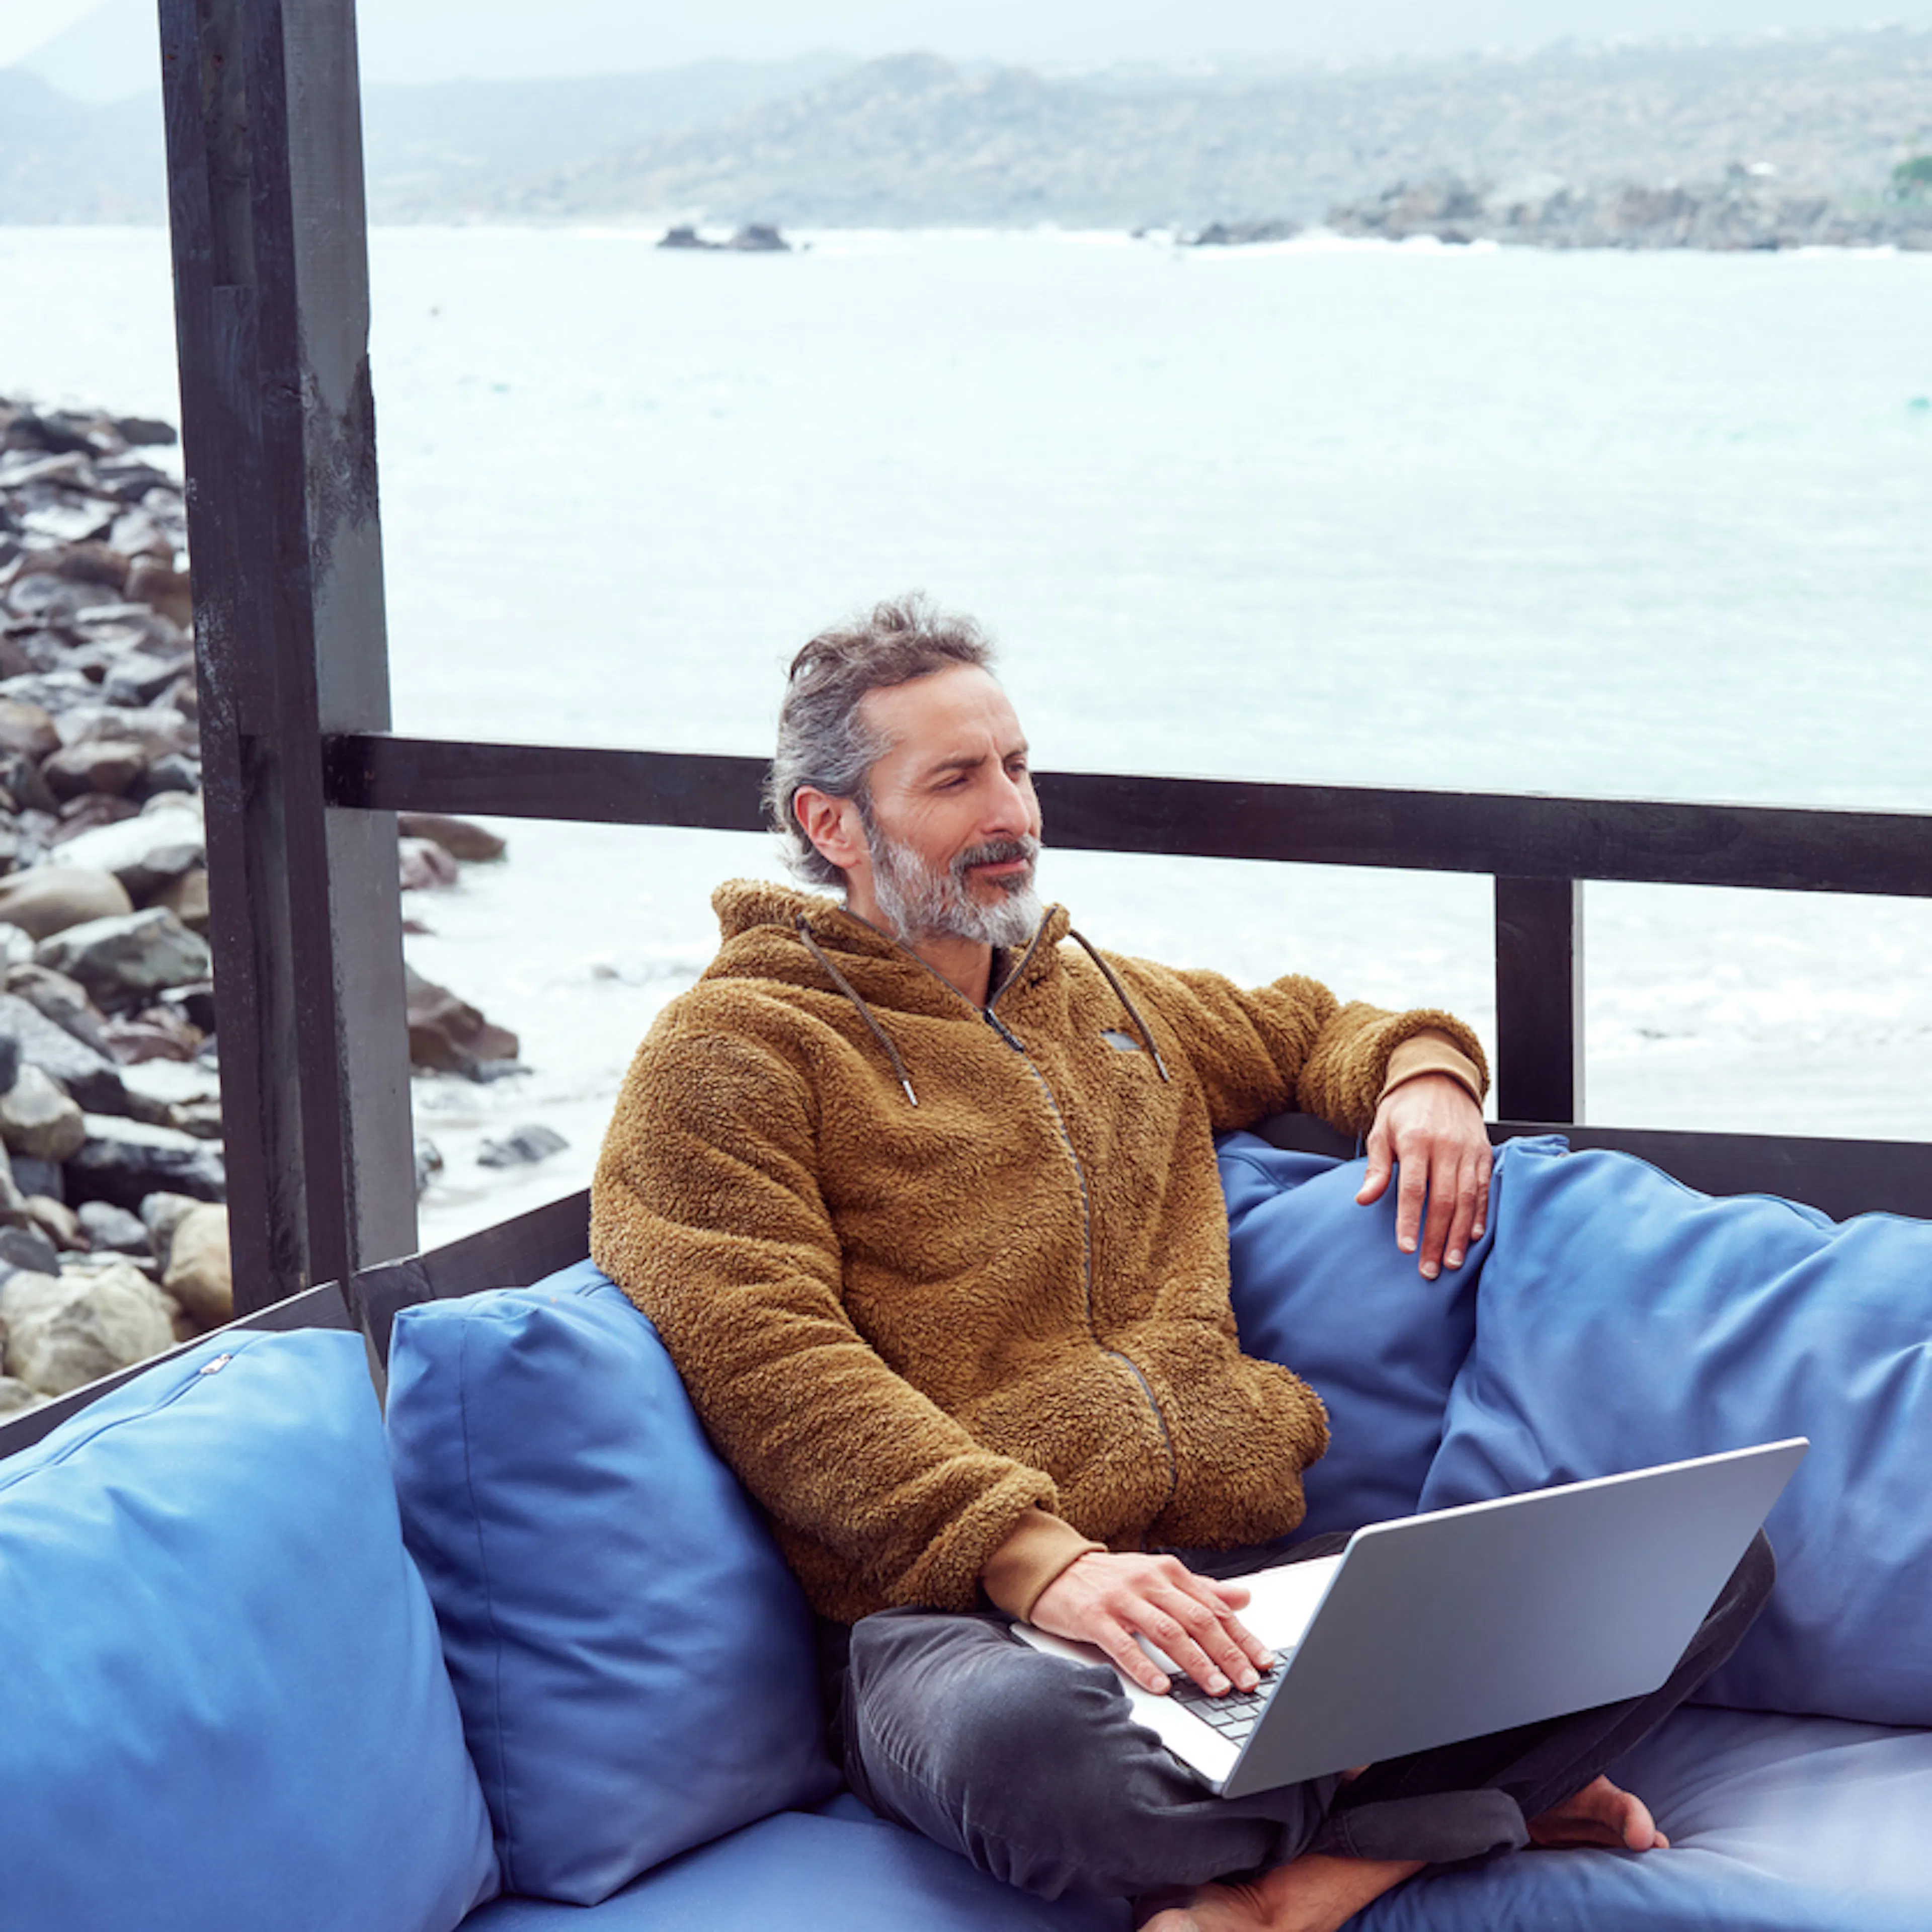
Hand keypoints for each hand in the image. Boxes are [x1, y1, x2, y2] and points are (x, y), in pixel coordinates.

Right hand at [1028, 1551, 1273, 1696]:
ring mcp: (1121, 1598)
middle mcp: (1149, 1581)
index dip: (1242, 1636)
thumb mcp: (1158, 1577)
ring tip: (1216, 1687)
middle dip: (1227, 1653)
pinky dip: (1144, 1666)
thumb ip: (1201, 1589)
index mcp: (1169, 1572)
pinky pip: (1123, 1644)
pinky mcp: (1094, 1616)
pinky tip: (1162, 1686)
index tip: (1264, 1663)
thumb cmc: (1112, 1579)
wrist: (1057, 1569)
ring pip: (1167, 1631)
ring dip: (1195, 1662)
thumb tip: (1244, 1598)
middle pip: (1197, 1619)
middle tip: (1247, 1682)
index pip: (1214, 1608)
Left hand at [1355, 1072, 1491, 1279]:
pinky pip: (1484, 1189)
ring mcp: (1469, 1151)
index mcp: (1416, 1141)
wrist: (1438, 1078)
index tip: (1406, 1249)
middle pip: (1443, 1201)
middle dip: (1436, 1238)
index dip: (1409, 1221)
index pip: (1413, 1189)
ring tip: (1451, 1262)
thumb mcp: (1381, 1131)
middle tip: (1429, 1269)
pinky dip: (1480, 1215)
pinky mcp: (1484, 1153)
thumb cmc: (1404, 1109)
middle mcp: (1446, 1147)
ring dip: (1459, 1235)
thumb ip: (1376, 1167)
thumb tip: (1363, 1199)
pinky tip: (1473, 1237)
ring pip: (1467, 1200)